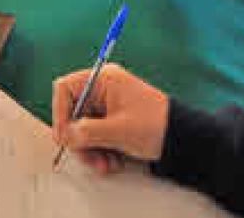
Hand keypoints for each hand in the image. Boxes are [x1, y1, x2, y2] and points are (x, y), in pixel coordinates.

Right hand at [52, 64, 170, 173]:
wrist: (183, 139)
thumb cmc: (156, 126)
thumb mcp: (118, 131)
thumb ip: (87, 132)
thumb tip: (66, 135)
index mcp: (103, 79)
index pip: (65, 88)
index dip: (59, 112)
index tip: (64, 135)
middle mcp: (102, 89)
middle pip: (73, 112)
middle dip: (79, 139)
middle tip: (89, 158)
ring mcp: (107, 105)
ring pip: (82, 127)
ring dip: (90, 149)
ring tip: (105, 164)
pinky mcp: (112, 120)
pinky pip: (94, 134)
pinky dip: (100, 150)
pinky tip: (112, 161)